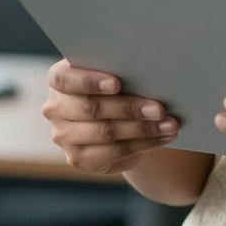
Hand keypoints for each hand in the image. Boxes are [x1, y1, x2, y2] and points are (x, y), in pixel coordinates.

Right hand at [42, 59, 179, 173]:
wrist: (118, 112)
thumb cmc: (120, 81)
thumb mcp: (117, 70)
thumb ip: (123, 67)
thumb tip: (152, 71)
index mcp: (59, 78)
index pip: (65, 78)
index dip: (90, 81)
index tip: (118, 84)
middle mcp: (56, 107)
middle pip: (91, 108)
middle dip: (130, 108)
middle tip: (160, 108)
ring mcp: (64, 136)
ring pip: (105, 133)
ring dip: (142, 129)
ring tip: (169, 124)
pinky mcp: (78, 158)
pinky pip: (112, 153)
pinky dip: (142, 144)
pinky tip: (162, 137)